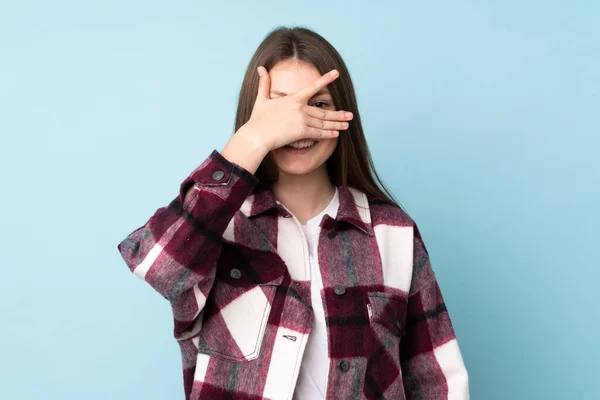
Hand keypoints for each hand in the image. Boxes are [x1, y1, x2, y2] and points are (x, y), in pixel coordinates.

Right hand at [239, 66, 353, 152]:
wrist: (256, 135)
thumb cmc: (258, 119)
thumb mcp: (261, 99)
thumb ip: (264, 83)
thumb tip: (260, 68)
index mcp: (293, 98)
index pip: (313, 87)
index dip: (326, 79)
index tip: (336, 73)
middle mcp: (300, 108)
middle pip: (323, 111)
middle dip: (338, 114)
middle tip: (350, 115)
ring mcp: (302, 120)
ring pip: (323, 123)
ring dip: (337, 124)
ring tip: (347, 124)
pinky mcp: (301, 132)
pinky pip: (318, 133)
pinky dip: (328, 133)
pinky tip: (337, 133)